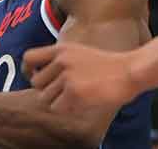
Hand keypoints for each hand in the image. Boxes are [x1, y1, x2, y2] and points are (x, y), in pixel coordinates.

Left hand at [24, 42, 142, 113]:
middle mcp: (60, 61)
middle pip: (36, 83)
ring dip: (57, 101)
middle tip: (62, 92)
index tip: (35, 78)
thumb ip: (59, 60)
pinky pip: (58, 107)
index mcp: (60, 49)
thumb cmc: (106, 65)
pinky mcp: (75, 92)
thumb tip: (37, 75)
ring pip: (45, 98)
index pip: (28, 58)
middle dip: (47, 90)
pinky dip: (67, 109)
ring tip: (74, 97)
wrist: (129, 71)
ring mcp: (67, 76)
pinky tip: (81, 102)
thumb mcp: (78, 52)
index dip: (28, 71)